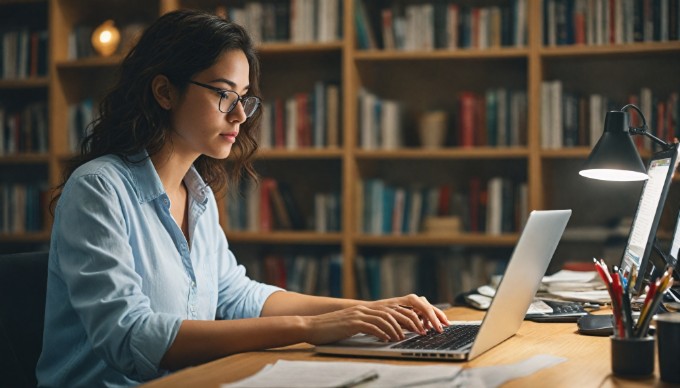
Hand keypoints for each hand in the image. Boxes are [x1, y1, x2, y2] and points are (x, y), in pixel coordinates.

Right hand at [301, 294, 449, 345]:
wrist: (312, 326)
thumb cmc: (332, 329)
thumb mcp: (354, 325)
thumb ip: (370, 326)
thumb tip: (388, 334)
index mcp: (367, 308)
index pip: (394, 309)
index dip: (410, 316)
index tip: (421, 326)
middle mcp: (365, 308)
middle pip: (394, 311)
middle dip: (411, 322)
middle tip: (422, 332)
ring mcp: (359, 314)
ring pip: (386, 318)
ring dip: (399, 329)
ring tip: (406, 337)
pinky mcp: (352, 322)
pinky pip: (372, 326)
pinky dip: (382, 333)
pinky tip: (388, 339)